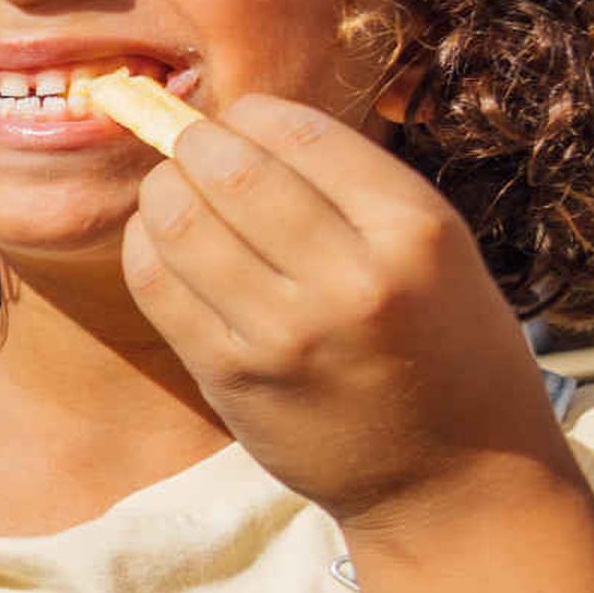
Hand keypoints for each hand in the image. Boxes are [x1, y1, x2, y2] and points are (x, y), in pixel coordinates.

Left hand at [120, 94, 567, 531]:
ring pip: (181, 223)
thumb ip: (354, 193)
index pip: (302, 134)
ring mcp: (286, 333)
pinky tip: (156, 239)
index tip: (238, 117)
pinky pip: (157, 286)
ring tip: (169, 188)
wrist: (449, 478)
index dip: (252, 114)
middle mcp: (352, 279)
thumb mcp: (433, 255)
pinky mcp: (233, 377)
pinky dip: (144, 246)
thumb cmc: (443, 350)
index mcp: (416, 233)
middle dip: (194, 144)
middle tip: (188, 144)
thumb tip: (245, 128)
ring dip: (161, 191)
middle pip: (231, 172)